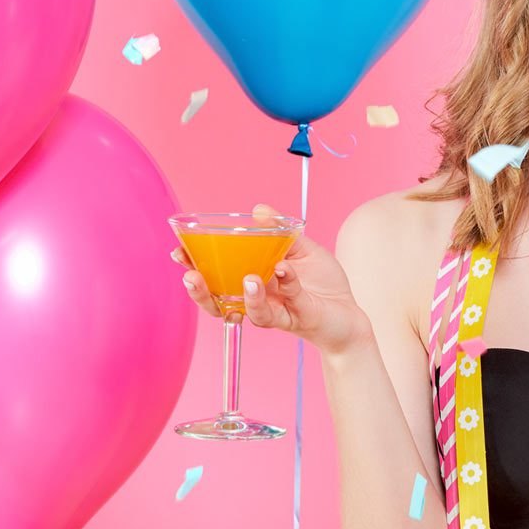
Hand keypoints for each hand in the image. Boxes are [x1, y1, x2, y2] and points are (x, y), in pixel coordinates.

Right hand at [172, 203, 373, 354]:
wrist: (350, 314)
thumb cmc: (322, 284)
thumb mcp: (302, 250)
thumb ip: (280, 231)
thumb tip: (259, 209)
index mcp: (251, 280)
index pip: (214, 275)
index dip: (194, 265)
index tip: (178, 251)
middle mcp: (257, 299)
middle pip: (218, 300)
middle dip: (200, 290)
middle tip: (191, 276)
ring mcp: (276, 311)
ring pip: (249, 311)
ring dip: (245, 296)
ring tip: (248, 279)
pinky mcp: (297, 319)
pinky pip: (287, 304)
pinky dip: (286, 285)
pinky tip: (283, 270)